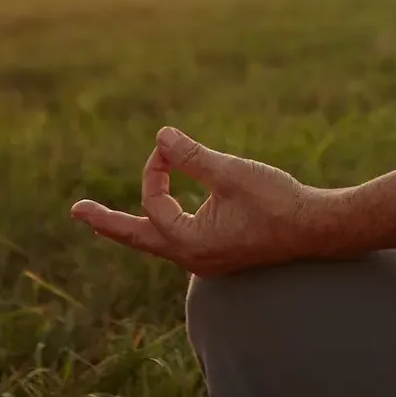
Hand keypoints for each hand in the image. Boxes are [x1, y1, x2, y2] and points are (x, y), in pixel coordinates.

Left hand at [71, 127, 318, 274]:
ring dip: (136, 223)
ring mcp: (207, 259)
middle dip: (107, 222)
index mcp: (189, 244)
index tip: (168, 146)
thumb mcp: (231, 173)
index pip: (154, 204)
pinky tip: (166, 214)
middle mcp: (192, 258)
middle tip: (77, 211)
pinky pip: (179, 239)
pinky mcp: (221, 253)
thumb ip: (192, 157)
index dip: (156, 170)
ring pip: (159, 240)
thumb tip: (160, 136)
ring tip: (106, 218)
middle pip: (138, 238)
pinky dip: (165, 222)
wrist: (318, 229)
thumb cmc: (277, 201)